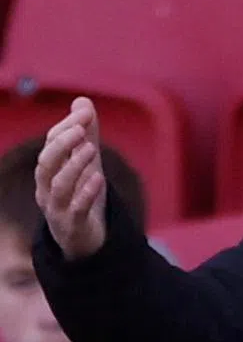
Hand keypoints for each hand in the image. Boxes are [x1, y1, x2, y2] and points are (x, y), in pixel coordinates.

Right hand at [35, 97, 107, 259]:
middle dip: (62, 144)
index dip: (66, 128)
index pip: (50, 145)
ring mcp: (58, 209)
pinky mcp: (74, 226)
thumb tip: (83, 101)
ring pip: (58, 186)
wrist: (86, 240)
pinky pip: (76, 209)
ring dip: (74, 165)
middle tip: (82, 129)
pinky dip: (85, 192)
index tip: (85, 113)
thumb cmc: (82, 196)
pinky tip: (98, 177)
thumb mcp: (86, 164)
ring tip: (92, 149)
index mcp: (48, 172)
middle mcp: (47, 190)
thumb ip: (86, 135)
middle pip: (45, 164)